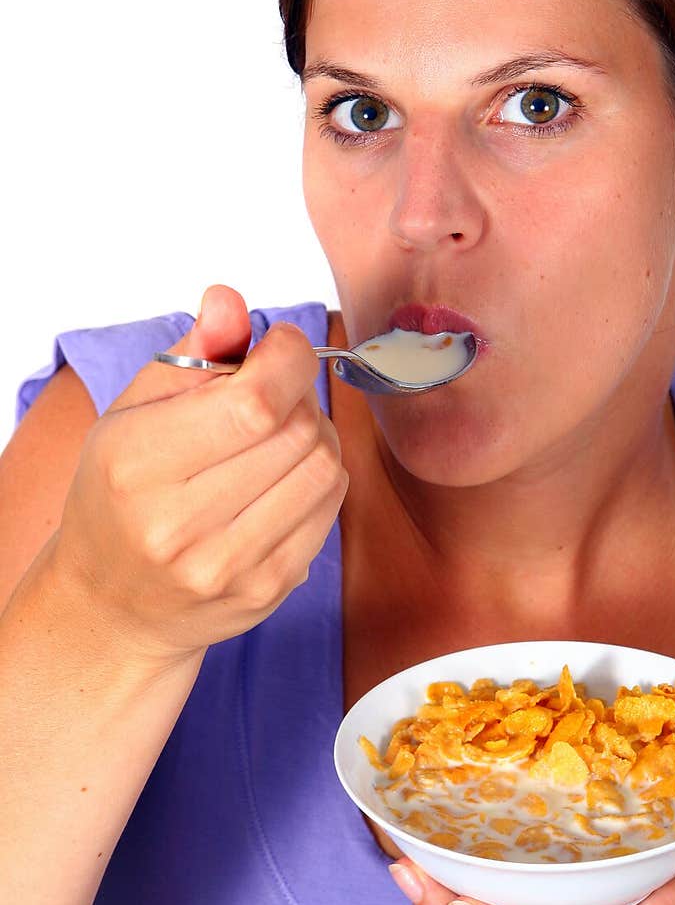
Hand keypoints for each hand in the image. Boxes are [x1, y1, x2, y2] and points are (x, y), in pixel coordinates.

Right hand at [48, 284, 348, 665]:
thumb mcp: (133, 413)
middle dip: (298, 394)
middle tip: (272, 392)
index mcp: (137, 465)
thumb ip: (190, 354)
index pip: (253, 401)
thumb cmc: (121, 494)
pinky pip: (331, 507)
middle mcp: (179, 524)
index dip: (287, 358)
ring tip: (277, 434)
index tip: (280, 345)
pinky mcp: (268, 590)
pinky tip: (283, 476)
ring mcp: (228, 565)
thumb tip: (230, 300)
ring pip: (324, 466)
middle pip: (296, 430)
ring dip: (314, 434)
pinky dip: (320, 476)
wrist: (114, 604)